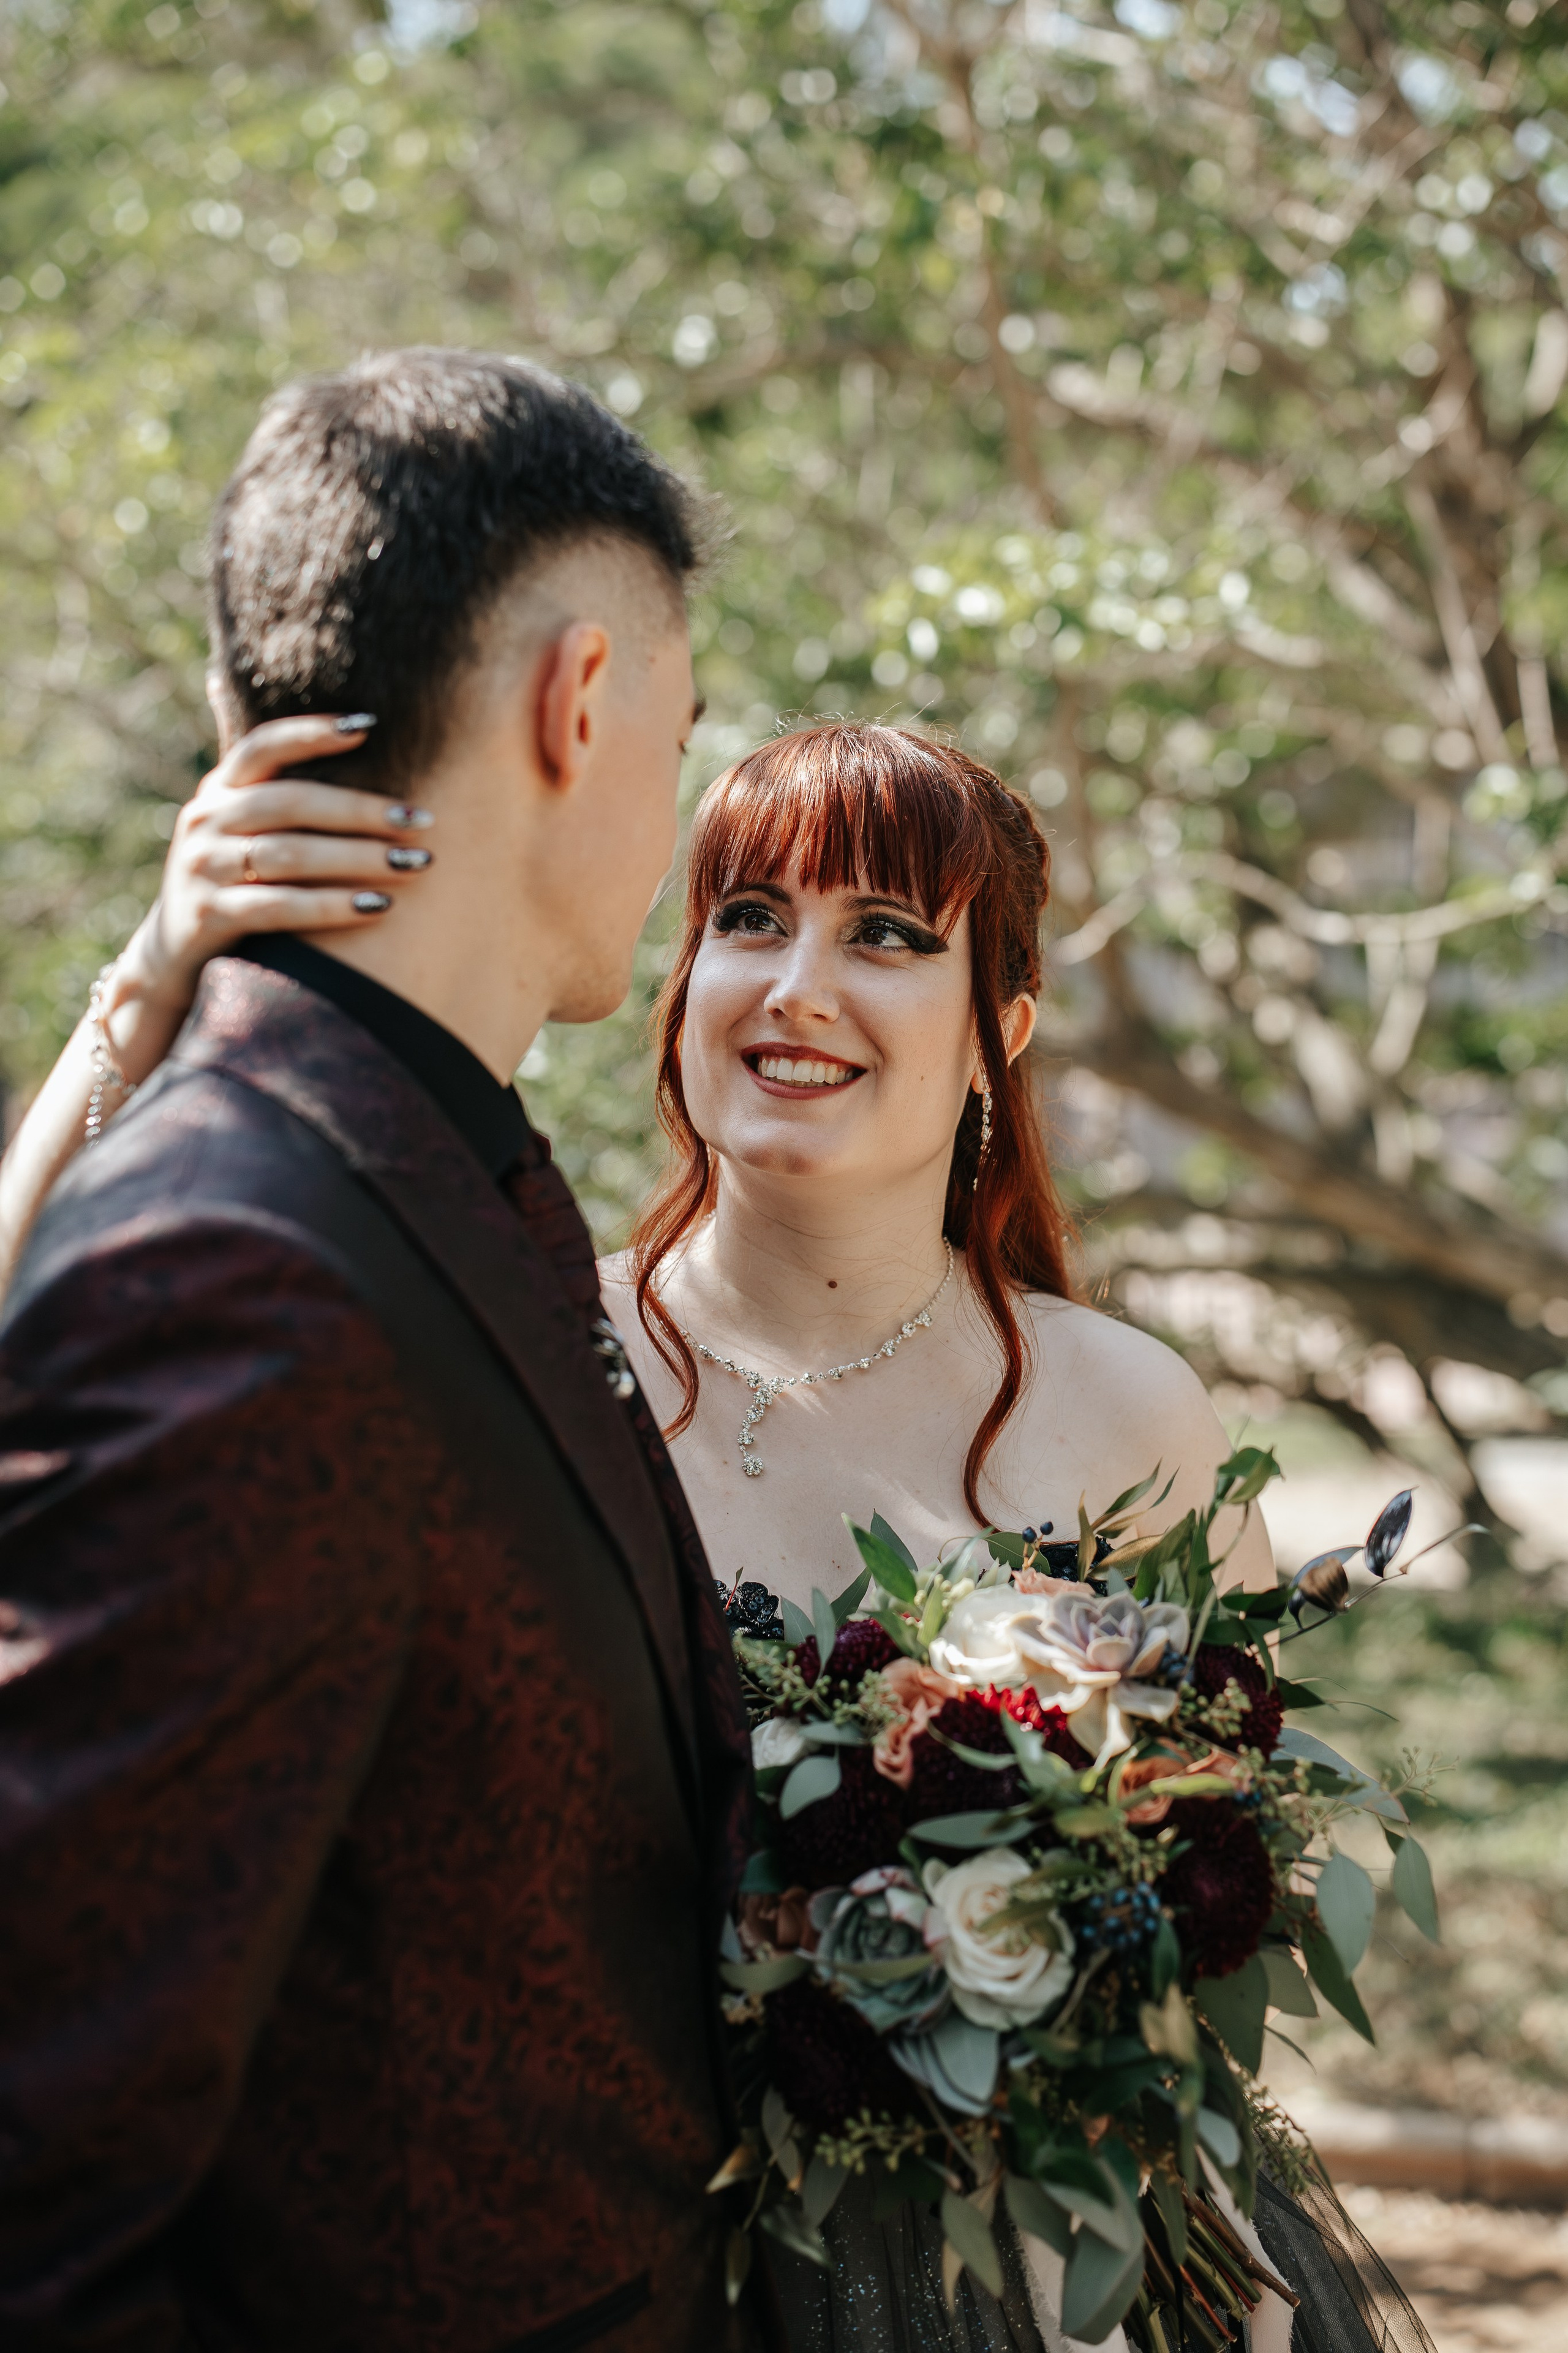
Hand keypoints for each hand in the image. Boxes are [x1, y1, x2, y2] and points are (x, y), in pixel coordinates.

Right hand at [106, 715, 432, 1078]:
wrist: (173, 956)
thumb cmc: (234, 883)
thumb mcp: (242, 832)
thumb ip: (281, 796)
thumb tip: (355, 736)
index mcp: (218, 792)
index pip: (262, 747)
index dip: (311, 733)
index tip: (369, 727)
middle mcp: (204, 822)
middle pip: (289, 803)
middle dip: (361, 811)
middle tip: (420, 822)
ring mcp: (202, 869)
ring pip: (288, 855)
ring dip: (358, 859)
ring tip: (413, 865)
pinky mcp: (207, 917)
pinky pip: (279, 907)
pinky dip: (332, 906)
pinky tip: (378, 906)